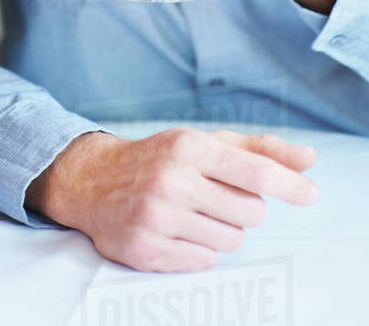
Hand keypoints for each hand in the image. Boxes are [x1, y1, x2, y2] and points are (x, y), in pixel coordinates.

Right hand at [29, 127, 317, 271]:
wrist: (92, 179)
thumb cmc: (161, 158)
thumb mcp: (204, 142)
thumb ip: (258, 150)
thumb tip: (309, 159)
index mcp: (188, 146)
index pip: (253, 171)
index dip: (289, 184)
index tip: (311, 194)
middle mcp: (171, 180)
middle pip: (250, 213)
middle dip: (243, 208)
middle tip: (216, 197)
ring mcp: (156, 217)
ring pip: (230, 241)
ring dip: (221, 230)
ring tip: (193, 213)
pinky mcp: (145, 250)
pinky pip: (204, 262)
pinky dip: (199, 250)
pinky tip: (177, 231)